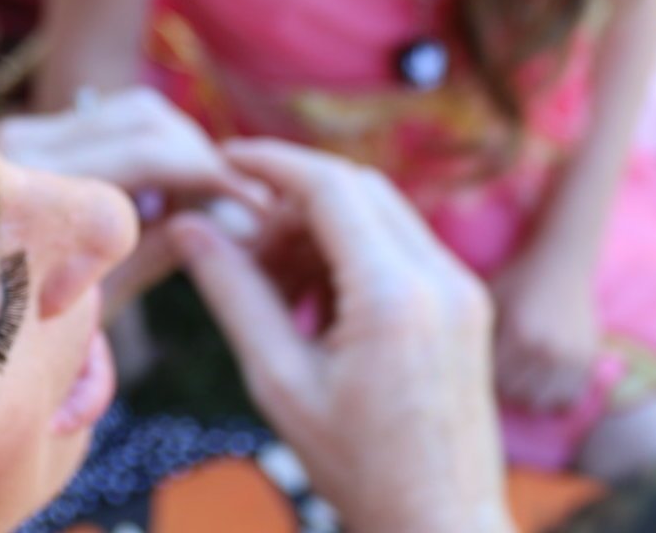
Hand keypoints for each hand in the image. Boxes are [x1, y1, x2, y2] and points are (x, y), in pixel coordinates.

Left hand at [0, 87, 267, 312]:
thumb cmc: (32, 325)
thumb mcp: (103, 294)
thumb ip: (164, 246)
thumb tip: (244, 220)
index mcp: (34, 192)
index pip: (146, 157)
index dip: (211, 178)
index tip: (258, 207)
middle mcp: (21, 146)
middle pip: (145, 122)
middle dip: (205, 158)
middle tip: (245, 199)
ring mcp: (23, 130)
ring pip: (137, 109)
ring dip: (186, 146)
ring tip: (212, 196)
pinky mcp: (34, 126)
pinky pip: (117, 115)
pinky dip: (160, 142)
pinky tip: (176, 186)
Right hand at [173, 142, 512, 532]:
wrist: (442, 526)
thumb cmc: (358, 469)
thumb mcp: (279, 381)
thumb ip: (234, 294)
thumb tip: (190, 227)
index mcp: (393, 296)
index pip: (328, 186)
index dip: (270, 162)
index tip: (222, 159)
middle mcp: (440, 277)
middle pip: (357, 188)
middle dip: (292, 198)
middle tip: (244, 243)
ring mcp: (461, 289)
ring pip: (380, 212)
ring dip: (321, 227)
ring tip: (275, 287)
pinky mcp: (466, 304)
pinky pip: (401, 245)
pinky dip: (351, 253)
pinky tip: (315, 305)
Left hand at [491, 246, 601, 412]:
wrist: (562, 263)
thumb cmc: (517, 280)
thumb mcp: (488, 298)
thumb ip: (476, 332)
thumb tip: (455, 366)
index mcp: (519, 333)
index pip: (490, 378)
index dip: (479, 374)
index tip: (476, 366)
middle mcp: (547, 349)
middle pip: (513, 393)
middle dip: (501, 385)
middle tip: (497, 370)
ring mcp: (571, 358)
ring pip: (539, 402)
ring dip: (525, 394)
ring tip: (519, 376)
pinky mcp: (587, 361)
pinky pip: (567, 399)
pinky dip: (553, 396)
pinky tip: (542, 380)